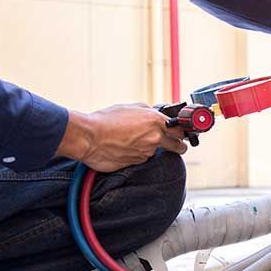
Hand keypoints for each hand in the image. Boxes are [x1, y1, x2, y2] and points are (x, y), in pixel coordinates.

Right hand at [57, 103, 186, 171]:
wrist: (88, 137)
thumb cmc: (105, 120)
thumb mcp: (130, 107)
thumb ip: (148, 112)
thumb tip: (155, 114)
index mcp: (156, 121)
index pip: (181, 130)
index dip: (182, 132)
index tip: (183, 134)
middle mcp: (155, 138)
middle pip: (178, 146)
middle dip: (178, 145)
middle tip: (174, 143)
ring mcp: (146, 153)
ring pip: (155, 152)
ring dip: (148, 148)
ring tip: (132, 141)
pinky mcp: (136, 163)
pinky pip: (141, 158)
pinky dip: (136, 154)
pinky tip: (124, 148)